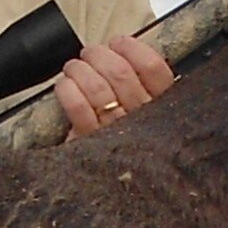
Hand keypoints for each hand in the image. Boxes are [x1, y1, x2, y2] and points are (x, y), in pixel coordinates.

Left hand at [56, 32, 174, 135]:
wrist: (120, 185)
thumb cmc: (134, 144)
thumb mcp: (153, 116)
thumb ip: (145, 87)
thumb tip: (121, 53)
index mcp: (163, 107)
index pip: (153, 68)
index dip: (132, 48)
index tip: (119, 42)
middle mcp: (142, 119)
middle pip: (120, 72)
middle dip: (98, 55)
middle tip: (90, 54)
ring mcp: (116, 132)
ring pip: (96, 87)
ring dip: (79, 69)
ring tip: (74, 68)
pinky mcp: (90, 143)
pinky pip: (78, 108)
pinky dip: (67, 89)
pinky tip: (65, 85)